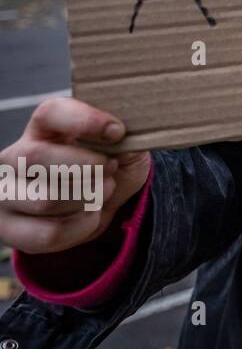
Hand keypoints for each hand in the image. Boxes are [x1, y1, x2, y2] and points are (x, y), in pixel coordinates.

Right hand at [0, 98, 149, 254]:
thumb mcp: (124, 146)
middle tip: (111, 169)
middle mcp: (14, 157)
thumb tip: (119, 137)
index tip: (117, 131)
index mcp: (43, 127)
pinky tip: (91, 214)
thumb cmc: (108, 164)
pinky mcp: (9, 228)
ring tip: (104, 189)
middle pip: (36, 158)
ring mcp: (6, 193)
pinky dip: (81, 227)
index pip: (50, 113)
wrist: (102, 201)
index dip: (85, 121)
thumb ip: (123, 138)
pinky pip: (48, 234)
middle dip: (87, 167)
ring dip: (87, 198)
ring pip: (44, 201)